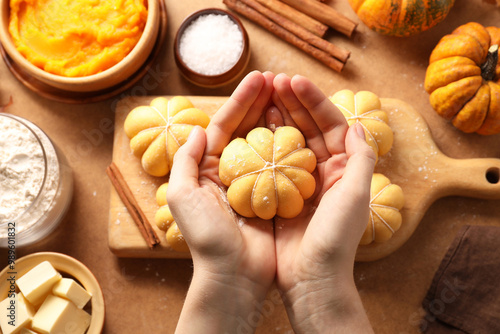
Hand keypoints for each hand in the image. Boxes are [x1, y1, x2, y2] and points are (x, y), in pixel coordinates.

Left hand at [168, 71, 276, 333]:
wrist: (234, 275)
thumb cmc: (206, 237)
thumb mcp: (182, 195)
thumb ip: (185, 160)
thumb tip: (196, 129)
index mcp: (207, 170)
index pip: (223, 127)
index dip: (239, 102)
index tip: (258, 80)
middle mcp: (230, 174)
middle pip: (245, 130)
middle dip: (260, 104)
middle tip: (277, 80)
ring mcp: (254, 184)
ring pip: (265, 143)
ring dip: (276, 119)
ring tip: (289, 95)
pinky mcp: (274, 196)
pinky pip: (282, 165)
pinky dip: (290, 145)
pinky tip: (300, 128)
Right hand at [271, 74, 375, 332]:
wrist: (312, 277)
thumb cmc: (336, 237)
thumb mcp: (355, 195)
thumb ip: (360, 158)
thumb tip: (357, 125)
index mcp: (345, 169)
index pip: (331, 125)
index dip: (314, 101)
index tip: (294, 81)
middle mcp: (326, 172)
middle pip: (310, 129)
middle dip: (294, 103)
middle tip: (274, 81)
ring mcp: (303, 183)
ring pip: (291, 142)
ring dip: (279, 118)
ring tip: (264, 96)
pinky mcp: (283, 194)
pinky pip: (274, 162)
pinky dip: (266, 144)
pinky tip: (254, 128)